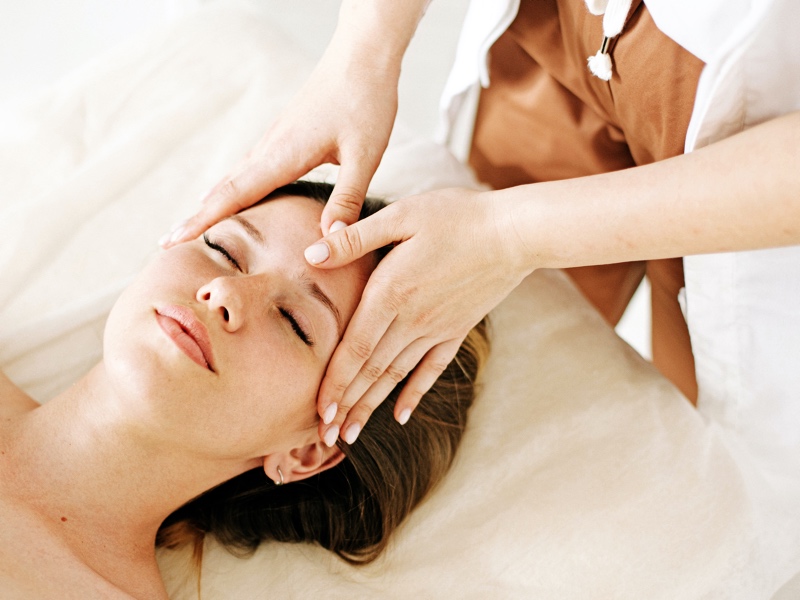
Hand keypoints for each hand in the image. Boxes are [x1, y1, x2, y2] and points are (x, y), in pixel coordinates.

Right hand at [160, 37, 399, 246]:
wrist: (362, 55)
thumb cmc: (365, 102)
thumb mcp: (364, 156)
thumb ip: (346, 200)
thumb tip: (328, 241)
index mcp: (283, 154)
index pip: (234, 195)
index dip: (203, 220)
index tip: (173, 240)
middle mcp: (270, 146)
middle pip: (225, 188)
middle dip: (196, 216)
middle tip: (167, 242)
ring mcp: (275, 138)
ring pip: (235, 176)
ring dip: (212, 202)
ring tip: (193, 224)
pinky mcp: (285, 133)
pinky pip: (250, 166)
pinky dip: (233, 185)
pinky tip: (233, 192)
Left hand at [306, 188, 534, 445]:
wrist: (515, 232)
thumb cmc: (456, 215)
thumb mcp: (400, 215)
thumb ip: (354, 238)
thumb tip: (310, 255)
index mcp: (391, 293)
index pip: (355, 349)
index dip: (335, 383)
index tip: (318, 412)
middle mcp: (412, 320)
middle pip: (372, 372)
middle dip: (346, 406)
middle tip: (324, 437)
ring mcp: (436, 329)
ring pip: (396, 376)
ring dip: (372, 407)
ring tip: (350, 434)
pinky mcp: (457, 329)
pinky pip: (431, 369)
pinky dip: (414, 393)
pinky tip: (400, 415)